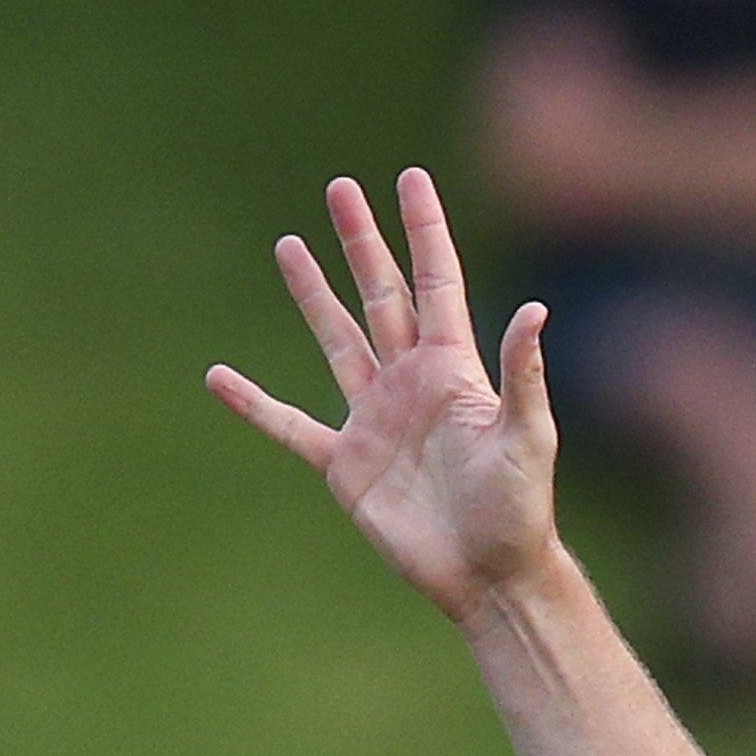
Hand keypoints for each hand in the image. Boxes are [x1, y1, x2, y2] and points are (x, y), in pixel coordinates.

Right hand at [206, 170, 557, 623]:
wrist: (491, 578)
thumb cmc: (519, 511)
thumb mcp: (528, 437)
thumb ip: (523, 373)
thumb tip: (536, 308)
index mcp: (453, 369)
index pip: (436, 282)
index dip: (424, 230)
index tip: (410, 177)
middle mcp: (410, 384)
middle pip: (381, 296)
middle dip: (362, 243)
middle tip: (340, 188)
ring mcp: (375, 420)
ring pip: (338, 341)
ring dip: (313, 295)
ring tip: (289, 245)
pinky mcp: (347, 465)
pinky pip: (291, 427)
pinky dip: (255, 406)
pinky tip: (218, 379)